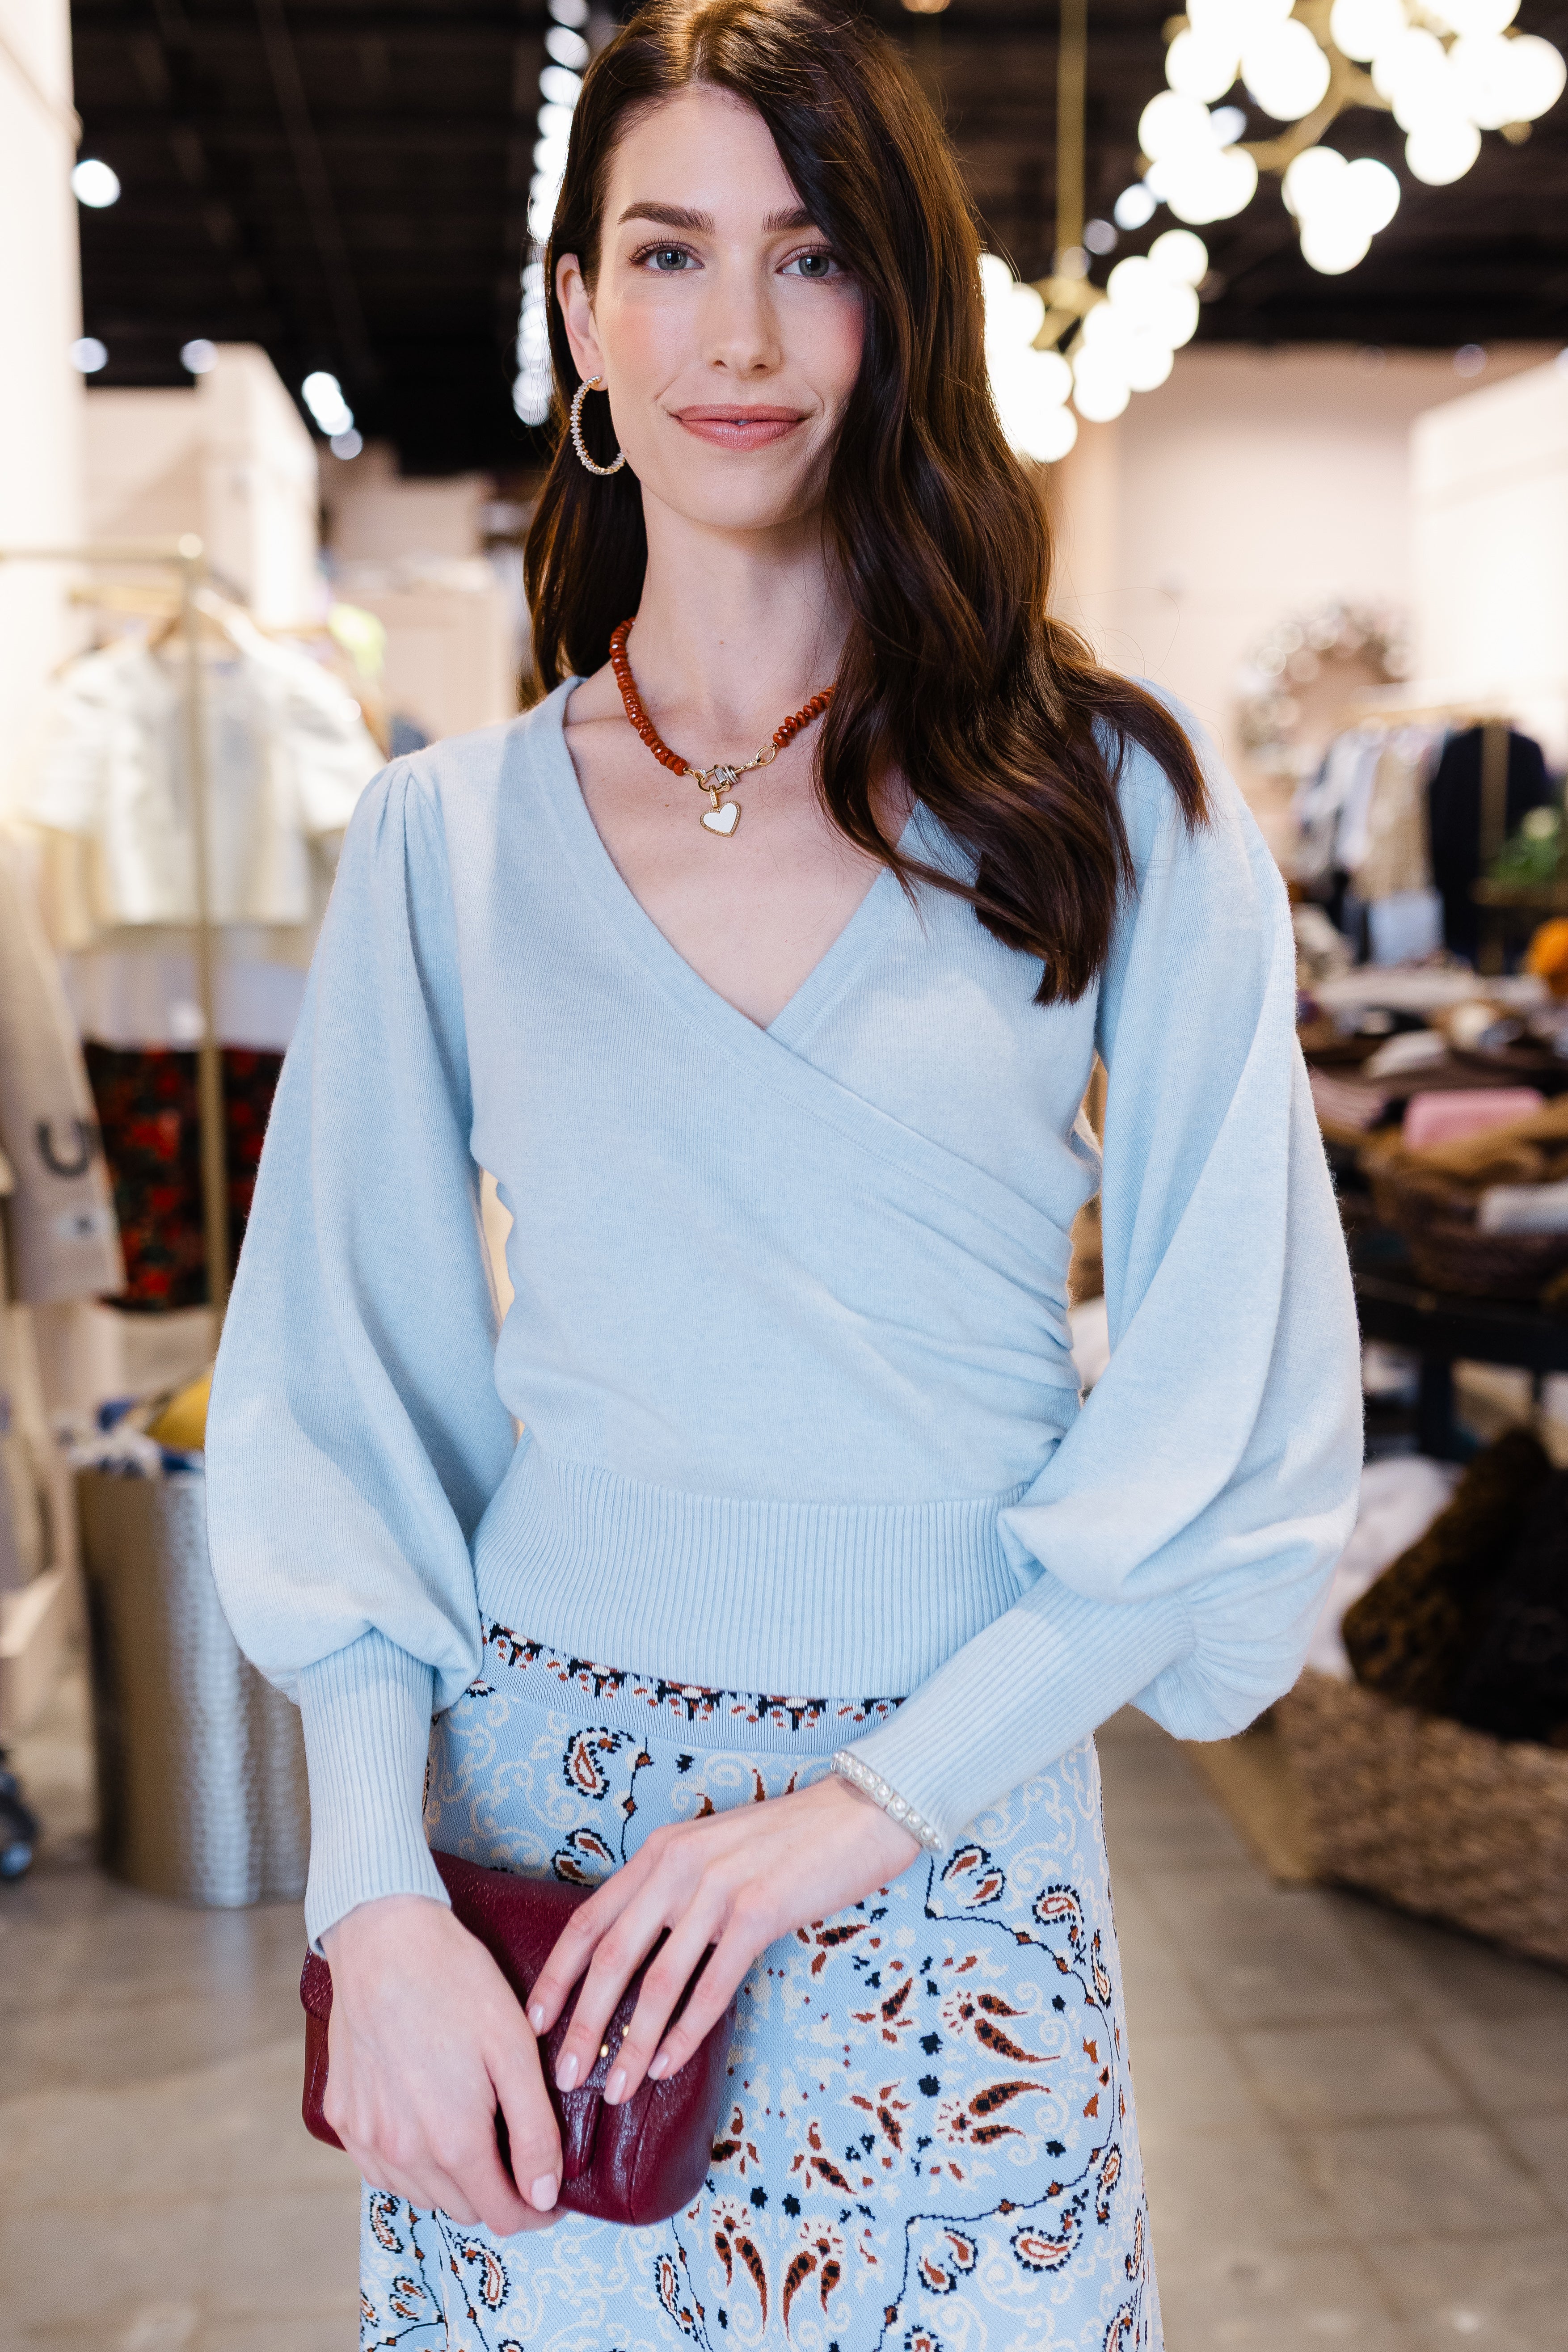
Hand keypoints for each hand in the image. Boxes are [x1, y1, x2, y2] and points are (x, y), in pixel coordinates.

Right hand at [322, 1893, 562, 2230]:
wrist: (383, 1940)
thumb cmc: (456, 1982)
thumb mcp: (515, 2048)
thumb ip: (535, 2130)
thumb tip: (545, 2193)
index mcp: (453, 2139)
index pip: (503, 2213)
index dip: (536, 2210)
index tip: (552, 2196)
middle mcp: (404, 2152)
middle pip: (463, 2209)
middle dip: (497, 2195)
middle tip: (519, 2159)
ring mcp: (366, 2137)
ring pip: (421, 2195)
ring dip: (454, 2184)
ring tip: (477, 2140)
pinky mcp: (342, 2118)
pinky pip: (382, 2170)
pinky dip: (411, 2166)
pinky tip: (427, 2130)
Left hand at [526, 1771, 921, 2107]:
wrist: (860, 1812)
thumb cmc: (788, 1841)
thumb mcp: (713, 1853)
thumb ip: (673, 1893)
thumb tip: (638, 1958)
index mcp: (660, 1851)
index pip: (589, 1919)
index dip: (557, 1974)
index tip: (534, 2020)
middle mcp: (678, 1866)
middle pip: (612, 1957)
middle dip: (582, 2023)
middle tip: (563, 2075)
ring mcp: (717, 1888)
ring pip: (657, 1980)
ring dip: (631, 2042)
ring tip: (614, 2088)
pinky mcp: (758, 1913)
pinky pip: (711, 1985)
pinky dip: (686, 2032)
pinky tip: (669, 2066)